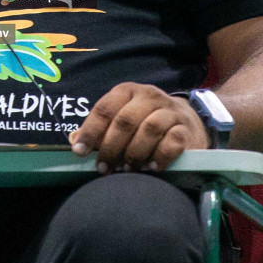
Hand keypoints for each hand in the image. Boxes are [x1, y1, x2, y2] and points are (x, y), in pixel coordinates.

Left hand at [68, 82, 208, 173]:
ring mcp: (169, 111)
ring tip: (126, 170)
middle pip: (125, 120)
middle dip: (111, 147)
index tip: (79, 152)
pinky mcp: (185, 129)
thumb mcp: (122, 118)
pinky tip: (151, 168)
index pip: (105, 108)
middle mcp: (149, 97)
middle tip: (103, 168)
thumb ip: (100, 129)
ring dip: (134, 152)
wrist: (188, 122)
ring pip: (149, 129)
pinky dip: (160, 156)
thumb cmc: (146, 122)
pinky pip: (172, 141)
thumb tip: (74, 141)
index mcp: (127, 92)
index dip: (90, 131)